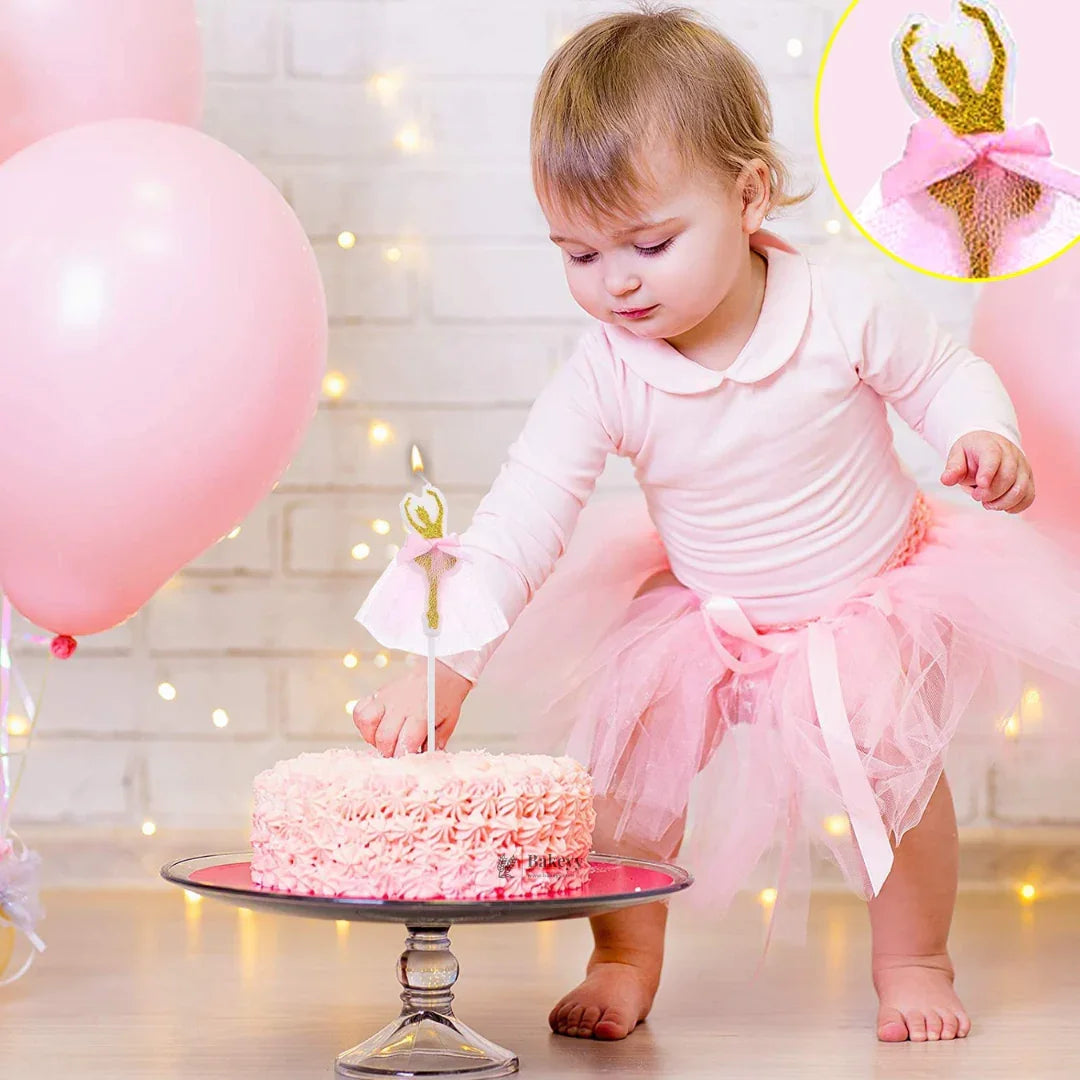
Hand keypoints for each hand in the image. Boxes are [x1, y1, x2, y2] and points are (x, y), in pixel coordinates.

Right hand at [352, 660, 472, 756]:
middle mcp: (401, 705)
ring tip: (385, 741)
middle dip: (389, 753)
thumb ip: (435, 744)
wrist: (441, 672)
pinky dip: (363, 723)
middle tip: (397, 754)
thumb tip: (423, 762)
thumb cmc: (445, 699)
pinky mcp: (378, 694)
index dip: (403, 758)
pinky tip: (375, 728)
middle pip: (384, 738)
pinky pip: (360, 710)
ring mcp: (387, 697)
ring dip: (372, 738)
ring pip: (367, 722)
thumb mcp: (448, 723)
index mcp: (422, 714)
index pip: (405, 743)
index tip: (406, 764)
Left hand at [940, 430, 1034, 512]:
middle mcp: (1011, 455)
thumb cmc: (972, 452)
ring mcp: (1022, 467)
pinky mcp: (1028, 479)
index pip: (993, 457)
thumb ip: (953, 467)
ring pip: (1021, 489)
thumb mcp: (957, 455)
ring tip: (987, 503)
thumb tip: (946, 480)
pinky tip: (1002, 507)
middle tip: (976, 496)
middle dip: (990, 493)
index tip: (980, 484)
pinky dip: (1016, 506)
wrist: (990, 445)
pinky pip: (1029, 496)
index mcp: (990, 446)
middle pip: (1008, 477)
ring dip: (1003, 502)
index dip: (988, 472)